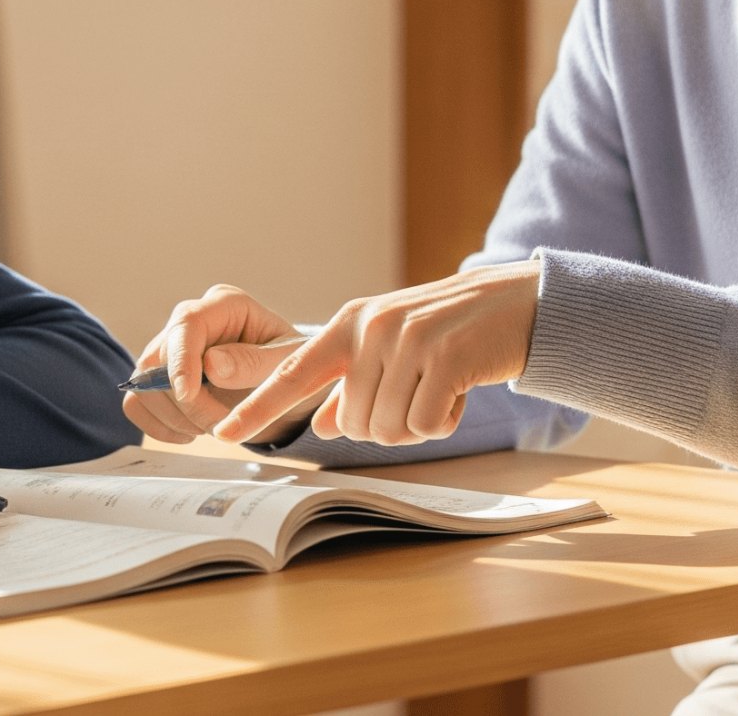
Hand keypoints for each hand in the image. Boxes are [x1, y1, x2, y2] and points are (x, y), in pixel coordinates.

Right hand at [122, 284, 321, 444]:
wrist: (288, 388)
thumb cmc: (294, 367)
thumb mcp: (290, 364)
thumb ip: (255, 362)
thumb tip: (211, 364)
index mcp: (226, 305)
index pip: (187, 324)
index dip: (181, 361)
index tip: (188, 395)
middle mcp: (192, 321)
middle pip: (160, 359)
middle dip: (188, 403)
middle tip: (222, 427)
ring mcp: (169, 349)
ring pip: (142, 385)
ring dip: (175, 418)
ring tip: (214, 428)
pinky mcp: (157, 377)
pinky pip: (136, 404)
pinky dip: (159, 427)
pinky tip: (190, 434)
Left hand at [214, 260, 540, 447]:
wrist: (514, 303)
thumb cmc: (448, 330)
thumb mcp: (391, 347)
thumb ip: (351, 384)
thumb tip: (321, 424)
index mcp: (350, 324)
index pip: (293, 373)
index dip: (257, 407)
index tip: (222, 433)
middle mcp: (371, 329)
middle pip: (352, 422)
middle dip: (385, 425)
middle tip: (417, 396)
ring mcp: (408, 341)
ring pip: (387, 428)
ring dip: (417, 424)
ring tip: (439, 389)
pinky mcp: (445, 358)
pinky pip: (426, 425)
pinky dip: (444, 422)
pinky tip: (458, 392)